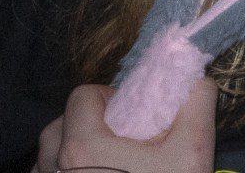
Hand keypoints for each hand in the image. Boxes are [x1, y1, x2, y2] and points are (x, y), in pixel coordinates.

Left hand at [35, 78, 217, 172]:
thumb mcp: (193, 152)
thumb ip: (196, 104)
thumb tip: (195, 80)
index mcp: (81, 148)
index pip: (83, 97)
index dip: (110, 98)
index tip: (132, 116)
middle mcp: (52, 168)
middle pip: (59, 126)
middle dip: (87, 125)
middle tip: (119, 141)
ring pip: (48, 158)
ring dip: (70, 153)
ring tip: (105, 166)